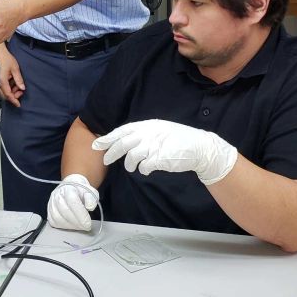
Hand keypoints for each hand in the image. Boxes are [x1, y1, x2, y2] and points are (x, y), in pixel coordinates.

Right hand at [0, 45, 24, 106]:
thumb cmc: (5, 59)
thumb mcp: (15, 68)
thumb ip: (18, 79)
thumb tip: (22, 88)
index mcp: (2, 81)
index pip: (8, 95)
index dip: (14, 100)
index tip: (19, 104)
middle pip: (5, 95)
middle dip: (13, 96)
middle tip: (21, 92)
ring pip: (3, 92)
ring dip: (11, 91)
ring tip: (18, 85)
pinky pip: (1, 87)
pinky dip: (8, 88)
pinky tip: (12, 82)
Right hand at [47, 174, 98, 230]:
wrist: (72, 189)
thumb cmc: (81, 192)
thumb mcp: (91, 192)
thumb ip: (91, 198)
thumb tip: (90, 206)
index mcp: (68, 188)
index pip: (72, 200)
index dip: (80, 214)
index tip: (88, 223)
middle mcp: (57, 195)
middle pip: (64, 210)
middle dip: (77, 222)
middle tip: (86, 226)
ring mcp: (51, 204)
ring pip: (58, 218)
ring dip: (71, 225)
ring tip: (80, 226)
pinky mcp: (49, 212)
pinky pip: (54, 222)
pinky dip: (64, 226)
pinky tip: (73, 225)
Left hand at [93, 120, 237, 184]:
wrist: (199, 147)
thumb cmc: (178, 140)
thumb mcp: (160, 130)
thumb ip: (144, 134)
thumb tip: (125, 142)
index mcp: (148, 126)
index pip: (122, 131)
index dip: (108, 138)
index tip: (97, 144)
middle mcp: (149, 134)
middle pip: (123, 144)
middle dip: (111, 153)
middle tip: (105, 160)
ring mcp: (154, 146)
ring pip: (131, 157)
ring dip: (129, 164)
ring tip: (132, 167)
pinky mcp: (160, 158)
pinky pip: (144, 167)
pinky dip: (143, 170)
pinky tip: (146, 170)